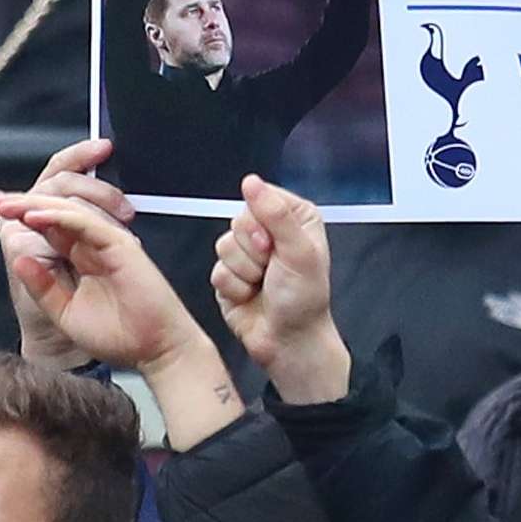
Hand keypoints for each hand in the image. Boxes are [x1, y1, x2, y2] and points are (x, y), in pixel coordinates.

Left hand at [0, 191, 206, 375]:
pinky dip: (60, 216)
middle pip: (55, 212)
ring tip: (8, 206)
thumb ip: (42, 287)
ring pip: (69, 211)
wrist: (153, 349)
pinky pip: (87, 223)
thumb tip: (20, 259)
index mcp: (79, 260)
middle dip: (22, 203)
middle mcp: (92, 247)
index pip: (48, 228)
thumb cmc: (119, 336)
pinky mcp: (120, 245)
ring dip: (36, 205)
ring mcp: (107, 243)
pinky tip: (35, 216)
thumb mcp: (65, 313)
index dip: (21, 216)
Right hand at [212, 175, 349, 403]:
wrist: (288, 339)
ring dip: (244, 271)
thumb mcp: (299, 252)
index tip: (276, 245)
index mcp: (294, 218)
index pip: (260, 196)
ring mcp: (248, 253)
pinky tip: (251, 295)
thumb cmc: (304, 298)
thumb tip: (252, 182)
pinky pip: (216, 270)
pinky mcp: (229, 274)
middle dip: (253, 250)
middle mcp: (271, 231)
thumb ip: (276, 214)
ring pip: (223, 245)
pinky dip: (233, 286)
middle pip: (237, 222)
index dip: (262, 222)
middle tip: (272, 268)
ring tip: (263, 283)